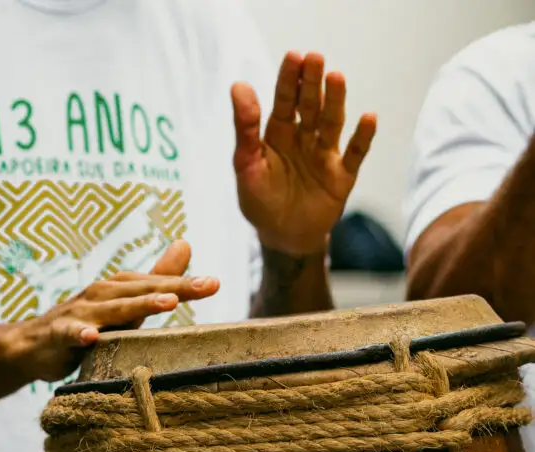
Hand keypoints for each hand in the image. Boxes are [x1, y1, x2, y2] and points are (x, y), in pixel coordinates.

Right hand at [4, 240, 218, 382]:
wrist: (33, 345)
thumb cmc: (87, 323)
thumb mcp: (125, 303)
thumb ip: (156, 279)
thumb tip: (186, 245)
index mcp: (120, 288)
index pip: (158, 284)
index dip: (187, 284)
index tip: (215, 283)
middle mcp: (102, 294)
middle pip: (142, 291)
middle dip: (175, 288)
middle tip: (207, 286)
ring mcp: (80, 312)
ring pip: (112, 309)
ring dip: (138, 305)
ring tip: (167, 303)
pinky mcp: (58, 333)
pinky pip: (70, 333)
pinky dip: (79, 334)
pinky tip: (91, 338)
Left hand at [233, 52, 376, 256]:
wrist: (283, 238)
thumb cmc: (261, 202)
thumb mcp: (247, 166)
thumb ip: (245, 129)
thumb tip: (239, 86)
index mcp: (278, 133)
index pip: (285, 99)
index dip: (289, 79)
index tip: (294, 56)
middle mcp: (304, 138)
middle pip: (310, 105)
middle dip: (312, 83)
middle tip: (315, 58)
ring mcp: (324, 155)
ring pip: (332, 123)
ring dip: (335, 101)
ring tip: (337, 78)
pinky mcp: (342, 176)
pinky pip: (355, 154)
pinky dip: (362, 137)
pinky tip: (368, 118)